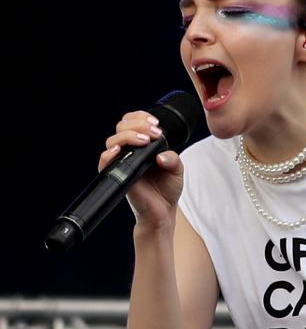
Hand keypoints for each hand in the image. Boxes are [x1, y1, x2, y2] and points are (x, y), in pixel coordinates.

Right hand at [98, 110, 184, 228]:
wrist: (163, 211)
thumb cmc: (167, 189)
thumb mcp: (177, 170)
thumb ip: (173, 158)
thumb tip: (160, 156)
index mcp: (142, 145)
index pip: (132, 121)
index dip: (141, 117)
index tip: (156, 123)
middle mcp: (129, 151)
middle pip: (121, 126)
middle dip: (138, 124)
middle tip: (154, 132)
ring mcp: (122, 162)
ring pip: (112, 140)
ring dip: (128, 135)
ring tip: (145, 140)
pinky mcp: (117, 175)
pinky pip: (104, 161)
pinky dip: (109, 154)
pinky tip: (119, 150)